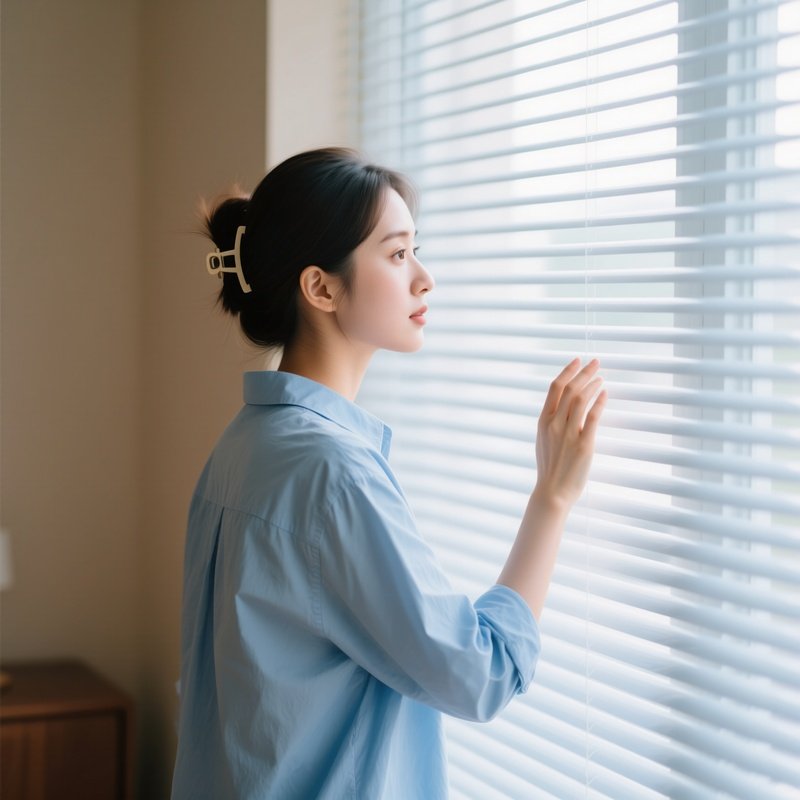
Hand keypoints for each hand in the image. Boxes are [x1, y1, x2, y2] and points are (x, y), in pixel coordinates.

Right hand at [534, 358, 605, 508]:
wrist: (552, 491)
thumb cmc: (550, 468)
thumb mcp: (544, 440)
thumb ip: (552, 423)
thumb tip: (565, 407)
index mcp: (543, 421)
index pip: (555, 388)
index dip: (567, 371)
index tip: (577, 361)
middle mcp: (554, 424)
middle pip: (569, 389)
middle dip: (583, 372)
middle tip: (595, 362)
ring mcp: (568, 433)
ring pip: (580, 399)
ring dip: (592, 384)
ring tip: (601, 377)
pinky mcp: (583, 443)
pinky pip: (592, 417)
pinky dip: (600, 402)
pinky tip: (605, 394)